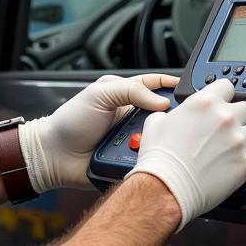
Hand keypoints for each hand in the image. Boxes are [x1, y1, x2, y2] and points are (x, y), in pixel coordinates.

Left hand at [19, 73, 178, 192]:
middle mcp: (133, 117)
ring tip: (155, 141)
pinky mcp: (132, 161)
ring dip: (158, 140)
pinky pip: (150, 159)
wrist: (54, 156)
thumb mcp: (99, 94)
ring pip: (160, 138)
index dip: (173, 85)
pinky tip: (147, 158)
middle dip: (170, 118)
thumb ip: (131, 90)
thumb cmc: (71, 122)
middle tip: (176, 120)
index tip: (192, 89)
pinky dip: (150, 158)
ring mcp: (133, 139)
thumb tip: (161, 101)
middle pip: (164, 114)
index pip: (157, 84)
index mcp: (127, 94)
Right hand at [125, 78, 245, 229]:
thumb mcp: (155, 122)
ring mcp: (238, 140)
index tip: (221, 103)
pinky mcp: (245, 162)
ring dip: (244, 136)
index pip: (227, 86)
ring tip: (229, 146)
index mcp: (205, 103)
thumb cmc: (161, 158)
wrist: (167, 187)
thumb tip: (170, 115)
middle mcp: (225, 118)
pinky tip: (232, 161)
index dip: (223, 95)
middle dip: (237, 116)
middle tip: (225, 128)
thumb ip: (169, 112)